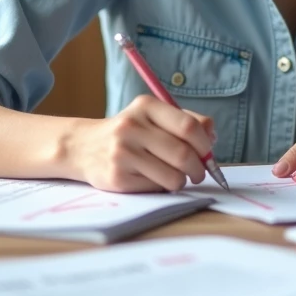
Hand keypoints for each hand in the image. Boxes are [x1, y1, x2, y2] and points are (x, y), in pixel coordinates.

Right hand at [63, 95, 214, 192]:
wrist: (83, 147)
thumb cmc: (130, 132)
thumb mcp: (153, 117)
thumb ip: (186, 121)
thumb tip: (212, 136)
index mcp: (145, 106)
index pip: (188, 126)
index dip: (205, 144)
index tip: (208, 154)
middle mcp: (131, 127)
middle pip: (183, 154)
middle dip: (198, 168)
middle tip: (199, 173)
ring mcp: (122, 153)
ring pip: (173, 177)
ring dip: (182, 181)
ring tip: (175, 176)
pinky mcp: (117, 178)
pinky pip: (156, 188)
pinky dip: (162, 187)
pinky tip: (152, 178)